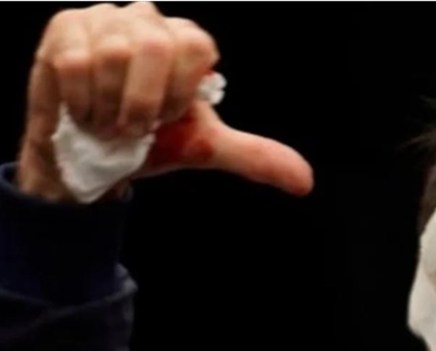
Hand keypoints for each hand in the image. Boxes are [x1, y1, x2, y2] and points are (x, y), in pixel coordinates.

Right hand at [17, 2, 313, 201]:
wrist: (89, 152)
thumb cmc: (148, 140)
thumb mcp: (204, 147)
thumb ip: (254, 156)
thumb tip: (305, 182)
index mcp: (187, 41)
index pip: (198, 47)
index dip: (179, 92)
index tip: (167, 117)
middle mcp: (150, 20)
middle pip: (156, 45)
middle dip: (143, 101)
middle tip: (134, 127)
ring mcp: (106, 19)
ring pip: (113, 54)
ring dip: (109, 105)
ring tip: (107, 121)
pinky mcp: (66, 27)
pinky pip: (75, 61)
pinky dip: (81, 100)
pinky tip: (83, 110)